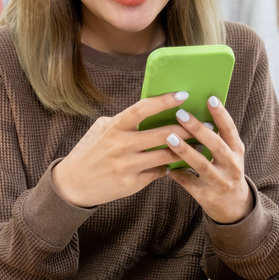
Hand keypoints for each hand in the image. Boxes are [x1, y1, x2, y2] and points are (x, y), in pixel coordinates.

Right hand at [52, 92, 193, 207]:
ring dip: (185, 150)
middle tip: (205, 124)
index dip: (164, 101)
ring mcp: (127, 166)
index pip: (142, 109)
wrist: (72, 184)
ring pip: (165, 156)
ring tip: (200, 145)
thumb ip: (123, 121)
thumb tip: (148, 111)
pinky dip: (168, 166)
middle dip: (187, 129)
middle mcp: (121, 146)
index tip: (183, 95)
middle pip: (162, 134)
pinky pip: (157, 172)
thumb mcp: (100, 130)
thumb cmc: (88, 152)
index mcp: (113, 127)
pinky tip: (177, 163)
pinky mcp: (131, 184)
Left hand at [164, 96, 252, 223]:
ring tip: (169, 137)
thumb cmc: (224, 170)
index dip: (221, 114)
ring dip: (185, 150)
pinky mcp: (207, 196)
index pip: (229, 129)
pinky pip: (188, 182)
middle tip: (180, 114)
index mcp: (237, 150)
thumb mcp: (227, 154)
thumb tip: (190, 112)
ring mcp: (221, 182)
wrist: (233, 206)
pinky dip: (176, 173)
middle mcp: (232, 166)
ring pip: (202, 165)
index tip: (209, 98)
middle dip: (198, 129)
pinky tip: (164, 165)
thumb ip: (214, 137)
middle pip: (216, 145)